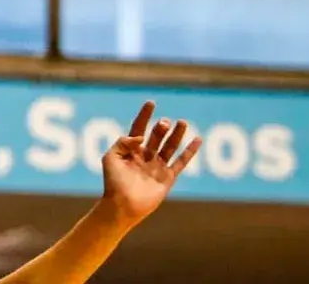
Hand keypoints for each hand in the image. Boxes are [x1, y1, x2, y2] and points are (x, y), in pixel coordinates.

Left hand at [100, 102, 199, 224]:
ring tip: (183, 122)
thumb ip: (123, 142)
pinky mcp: (167, 178)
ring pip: (169, 147)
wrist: (122, 205)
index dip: (144, 115)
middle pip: (156, 137)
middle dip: (161, 128)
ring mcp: (157, 167)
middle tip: (165, 123)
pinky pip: (181, 162)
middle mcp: (145, 157)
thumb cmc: (113, 182)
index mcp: (130, 151)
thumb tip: (140, 137)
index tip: (151, 103)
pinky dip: (190, 152)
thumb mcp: (110, 157)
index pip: (138, 128)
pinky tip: (197, 140)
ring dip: (177, 135)